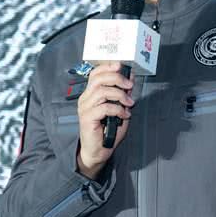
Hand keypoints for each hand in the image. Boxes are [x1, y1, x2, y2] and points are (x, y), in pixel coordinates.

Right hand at [76, 62, 133, 178]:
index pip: (95, 74)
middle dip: (117, 78)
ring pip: (102, 92)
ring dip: (120, 95)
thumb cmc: (107, 130)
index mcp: (90, 94)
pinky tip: (125, 115)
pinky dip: (118, 109)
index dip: (108, 67)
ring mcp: (85, 108)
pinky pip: (105, 107)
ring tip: (129, 103)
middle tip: (129, 85)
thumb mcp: (118, 108)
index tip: (121, 66)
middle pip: (98, 79)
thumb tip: (130, 80)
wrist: (99, 150)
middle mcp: (85, 99)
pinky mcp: (87, 118)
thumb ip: (123, 95)